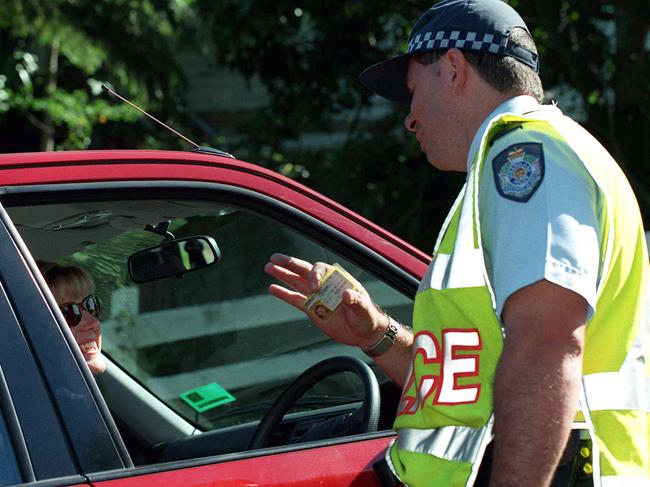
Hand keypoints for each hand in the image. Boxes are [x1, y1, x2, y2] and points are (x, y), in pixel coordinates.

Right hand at [264, 253, 385, 348]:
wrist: (364, 333)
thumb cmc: (367, 317)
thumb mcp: (364, 309)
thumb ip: (356, 301)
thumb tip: (346, 295)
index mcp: (337, 280)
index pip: (321, 270)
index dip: (314, 276)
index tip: (314, 288)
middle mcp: (325, 285)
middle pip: (304, 270)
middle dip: (290, 264)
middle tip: (274, 258)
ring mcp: (317, 296)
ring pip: (296, 282)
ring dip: (283, 275)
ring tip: (268, 267)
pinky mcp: (311, 309)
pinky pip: (295, 299)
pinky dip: (283, 293)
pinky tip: (272, 288)